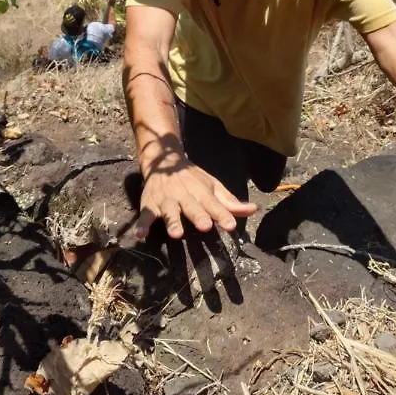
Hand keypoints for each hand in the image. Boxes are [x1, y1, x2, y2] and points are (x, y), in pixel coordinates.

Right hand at [136, 157, 256, 239]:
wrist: (163, 161)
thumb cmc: (192, 179)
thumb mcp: (212, 187)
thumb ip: (231, 202)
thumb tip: (254, 210)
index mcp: (201, 192)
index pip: (214, 205)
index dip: (222, 215)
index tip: (231, 226)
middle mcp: (184, 196)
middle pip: (192, 207)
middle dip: (198, 216)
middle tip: (205, 226)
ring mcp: (166, 200)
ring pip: (169, 211)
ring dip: (172, 221)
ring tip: (176, 233)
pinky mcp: (149, 204)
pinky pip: (145, 215)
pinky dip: (142, 224)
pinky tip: (141, 234)